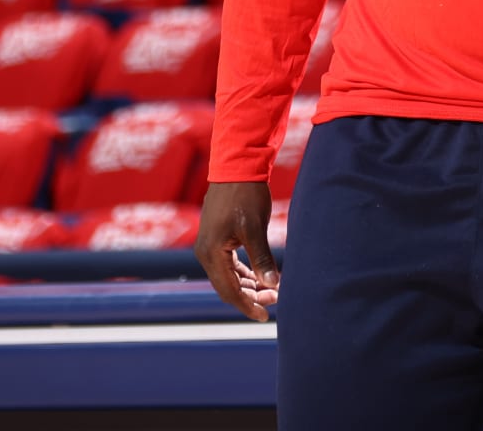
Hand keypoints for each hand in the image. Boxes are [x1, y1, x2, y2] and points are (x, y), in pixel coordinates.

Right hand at [193, 181, 278, 321]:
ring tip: (272, 290)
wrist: (237, 166)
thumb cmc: (245, 195)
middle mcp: (206, 252)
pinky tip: (261, 276)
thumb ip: (262, 259)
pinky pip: (229, 265)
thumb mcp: (255, 228)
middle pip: (227, 287)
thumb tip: (273, 286)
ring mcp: (210, 245)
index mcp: (212, 253)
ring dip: (249, 285)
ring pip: (229, 277)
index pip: (229, 291)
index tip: (266, 316)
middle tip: (276, 299)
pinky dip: (245, 273)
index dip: (248, 306)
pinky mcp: (217, 238)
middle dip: (251, 296)